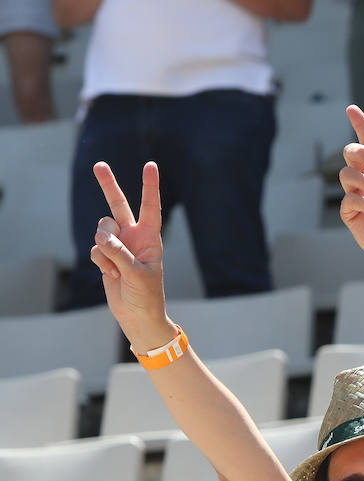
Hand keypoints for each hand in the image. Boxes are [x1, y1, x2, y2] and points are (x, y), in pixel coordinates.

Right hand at [89, 161, 175, 346]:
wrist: (137, 315)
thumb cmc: (146, 295)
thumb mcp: (137, 273)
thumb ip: (119, 252)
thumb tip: (101, 235)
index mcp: (150, 237)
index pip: (150, 207)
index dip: (149, 186)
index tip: (151, 166)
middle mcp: (134, 237)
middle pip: (118, 205)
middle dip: (108, 185)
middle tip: (99, 164)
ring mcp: (118, 245)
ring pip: (101, 230)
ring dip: (105, 246)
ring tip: (116, 266)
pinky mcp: (105, 256)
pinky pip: (94, 249)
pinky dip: (101, 262)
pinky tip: (112, 274)